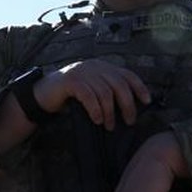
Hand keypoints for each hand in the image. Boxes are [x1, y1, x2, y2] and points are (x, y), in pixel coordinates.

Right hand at [35, 59, 150, 129]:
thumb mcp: (94, 90)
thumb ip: (109, 92)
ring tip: (110, 125)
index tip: (147, 101)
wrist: (44, 93)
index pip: (127, 74)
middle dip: (128, 105)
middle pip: (119, 85)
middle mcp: (95, 66)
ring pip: (105, 93)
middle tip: (129, 121)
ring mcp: (82, 71)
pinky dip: (96, 110)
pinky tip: (97, 120)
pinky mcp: (71, 81)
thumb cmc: (73, 96)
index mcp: (103, 67)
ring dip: (110, 112)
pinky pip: (89, 96)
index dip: (139, 87)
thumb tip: (131, 108)